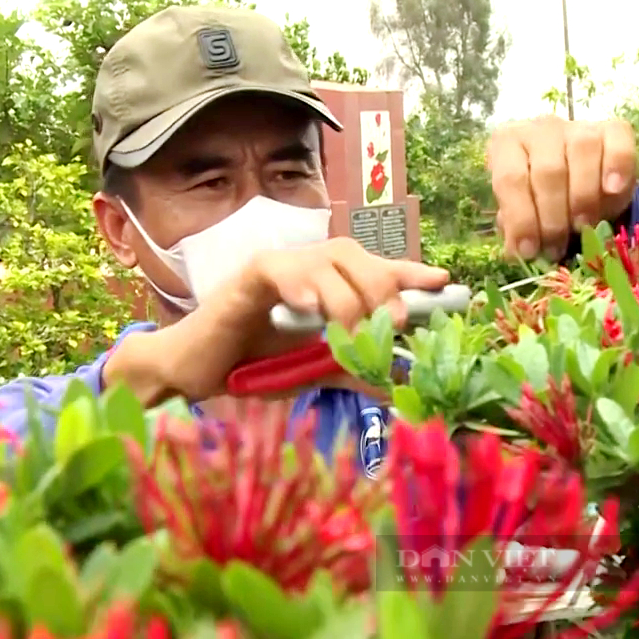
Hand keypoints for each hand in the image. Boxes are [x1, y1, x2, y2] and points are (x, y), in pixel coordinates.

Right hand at [152, 237, 448, 400]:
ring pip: (327, 260)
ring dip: (347, 296)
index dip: (408, 272)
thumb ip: (352, 369)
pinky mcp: (248, 275)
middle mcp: (307, 268)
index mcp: (326, 286)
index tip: (442, 284)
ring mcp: (279, 267)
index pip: (374, 268)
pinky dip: (301, 285)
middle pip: (356, 255)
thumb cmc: (253, 366)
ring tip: (348, 332)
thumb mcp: (314, 370)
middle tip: (394, 322)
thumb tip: (396, 383)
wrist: (197, 373)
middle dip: (382, 287)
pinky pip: (281, 268)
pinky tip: (311, 309)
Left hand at [488, 115, 637, 260]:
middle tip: (557, 247)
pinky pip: (619, 144)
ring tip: (582, 227)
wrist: (573, 173)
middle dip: (552, 218)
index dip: (520, 219)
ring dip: (583, 198)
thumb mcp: (521, 209)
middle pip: (548, 170)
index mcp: (508, 144)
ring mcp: (578, 126)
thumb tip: (517, 252)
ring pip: (582, 152)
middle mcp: (540, 129)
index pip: (510, 179)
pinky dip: (618, 168)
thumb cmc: (537, 194)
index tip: (529, 250)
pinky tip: (613, 191)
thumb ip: (517, 227)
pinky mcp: (614, 129)